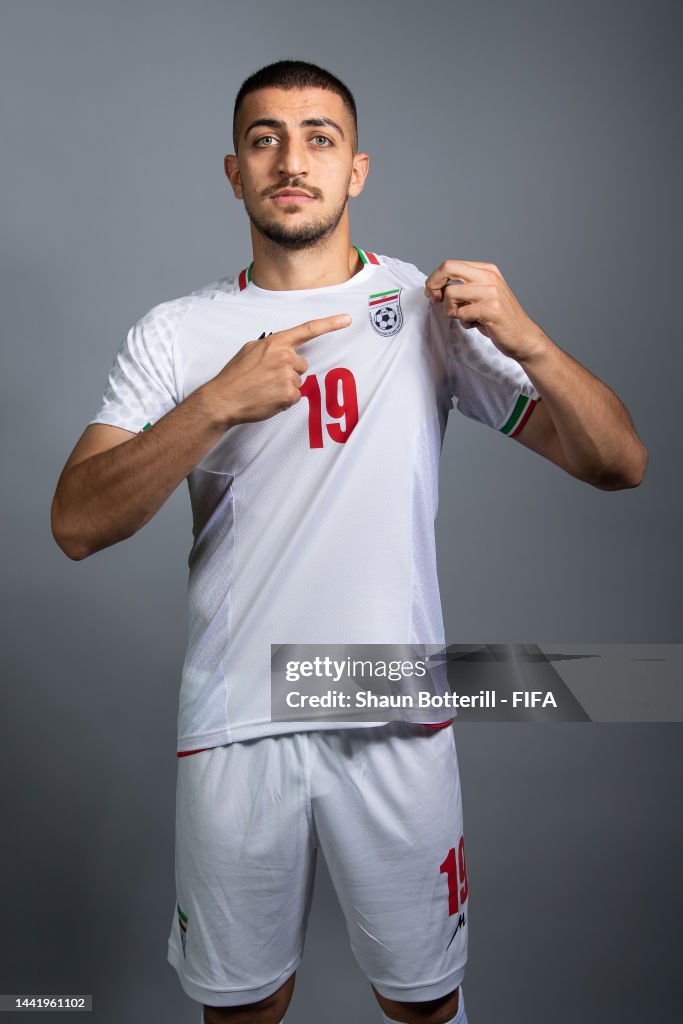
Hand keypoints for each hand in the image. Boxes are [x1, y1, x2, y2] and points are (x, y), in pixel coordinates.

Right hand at [200, 314, 351, 428]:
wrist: (223, 398)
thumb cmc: (235, 376)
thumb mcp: (250, 350)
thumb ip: (271, 346)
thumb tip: (283, 350)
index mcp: (275, 342)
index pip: (308, 330)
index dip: (330, 324)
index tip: (346, 319)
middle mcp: (284, 356)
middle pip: (302, 365)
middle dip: (289, 372)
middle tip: (267, 378)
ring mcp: (287, 375)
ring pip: (298, 382)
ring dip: (285, 387)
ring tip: (264, 389)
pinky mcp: (289, 394)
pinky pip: (294, 397)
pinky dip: (284, 400)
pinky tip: (268, 398)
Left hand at [423, 259, 544, 361]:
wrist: (523, 336)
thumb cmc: (498, 318)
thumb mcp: (482, 295)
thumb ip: (464, 287)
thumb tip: (436, 287)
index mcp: (486, 270)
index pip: (450, 264)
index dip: (435, 279)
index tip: (433, 293)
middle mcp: (489, 276)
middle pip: (448, 268)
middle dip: (434, 284)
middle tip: (435, 300)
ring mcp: (491, 292)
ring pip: (451, 293)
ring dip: (451, 310)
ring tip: (466, 317)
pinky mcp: (491, 309)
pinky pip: (461, 313)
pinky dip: (464, 323)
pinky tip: (476, 324)